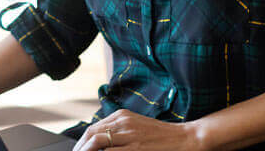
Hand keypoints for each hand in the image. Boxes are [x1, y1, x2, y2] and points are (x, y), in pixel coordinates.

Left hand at [75, 109, 207, 150]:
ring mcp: (129, 134)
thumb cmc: (161, 136)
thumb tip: (101, 143)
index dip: (82, 143)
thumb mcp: (136, 128)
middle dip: (80, 148)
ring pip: (97, 141)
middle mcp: (122, 122)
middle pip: (91, 134)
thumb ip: (119, 132)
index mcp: (121, 116)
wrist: (184, 138)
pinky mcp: (135, 147)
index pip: (92, 129)